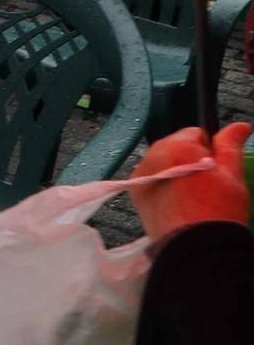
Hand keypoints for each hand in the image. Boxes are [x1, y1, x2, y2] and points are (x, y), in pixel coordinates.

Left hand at [134, 121, 251, 240]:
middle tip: (207, 186)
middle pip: (176, 146)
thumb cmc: (218, 212)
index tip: (216, 169)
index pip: (195, 133)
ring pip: (163, 162)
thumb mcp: (232, 175)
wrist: (196, 249)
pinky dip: (164, 185)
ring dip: (176, 171)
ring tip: (194, 197)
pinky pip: (152, 179)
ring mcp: (141, 173)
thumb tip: (240, 125)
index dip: (210, 150)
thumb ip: (231, 145)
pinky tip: (179, 203)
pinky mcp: (136, 192)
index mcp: (178, 146)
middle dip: (192, 159)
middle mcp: (153, 154)